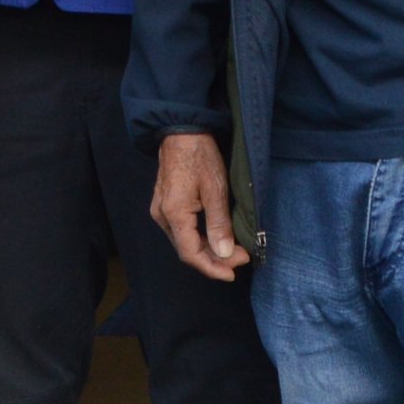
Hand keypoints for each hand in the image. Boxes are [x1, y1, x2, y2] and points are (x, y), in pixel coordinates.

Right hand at [149, 131, 248, 280]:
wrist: (182, 130)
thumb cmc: (200, 155)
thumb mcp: (216, 189)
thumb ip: (219, 224)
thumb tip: (224, 253)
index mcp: (173, 214)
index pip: (191, 254)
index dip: (212, 268)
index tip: (234, 273)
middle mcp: (162, 216)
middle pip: (187, 250)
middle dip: (215, 259)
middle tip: (242, 257)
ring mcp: (161, 210)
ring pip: (185, 242)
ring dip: (209, 249)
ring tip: (234, 250)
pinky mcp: (165, 204)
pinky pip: (182, 230)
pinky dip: (200, 238)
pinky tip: (217, 237)